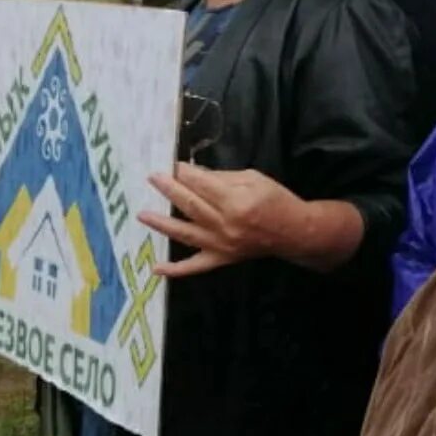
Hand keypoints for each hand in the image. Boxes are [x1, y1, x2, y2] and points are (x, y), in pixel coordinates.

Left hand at [141, 164, 305, 277]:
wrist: (292, 232)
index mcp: (235, 201)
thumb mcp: (254, 178)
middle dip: (170, 189)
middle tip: (153, 177)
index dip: (185, 173)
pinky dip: (174, 270)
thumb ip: (223, 177)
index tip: (172, 164)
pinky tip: (155, 269)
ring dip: (162, 224)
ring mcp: (220, 245)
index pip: (202, 184)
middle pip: (191, 205)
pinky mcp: (220, 260)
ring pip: (185, 233)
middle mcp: (224, 225)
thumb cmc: (275, 199)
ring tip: (142, 214)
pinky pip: (194, 267)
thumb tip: (196, 174)